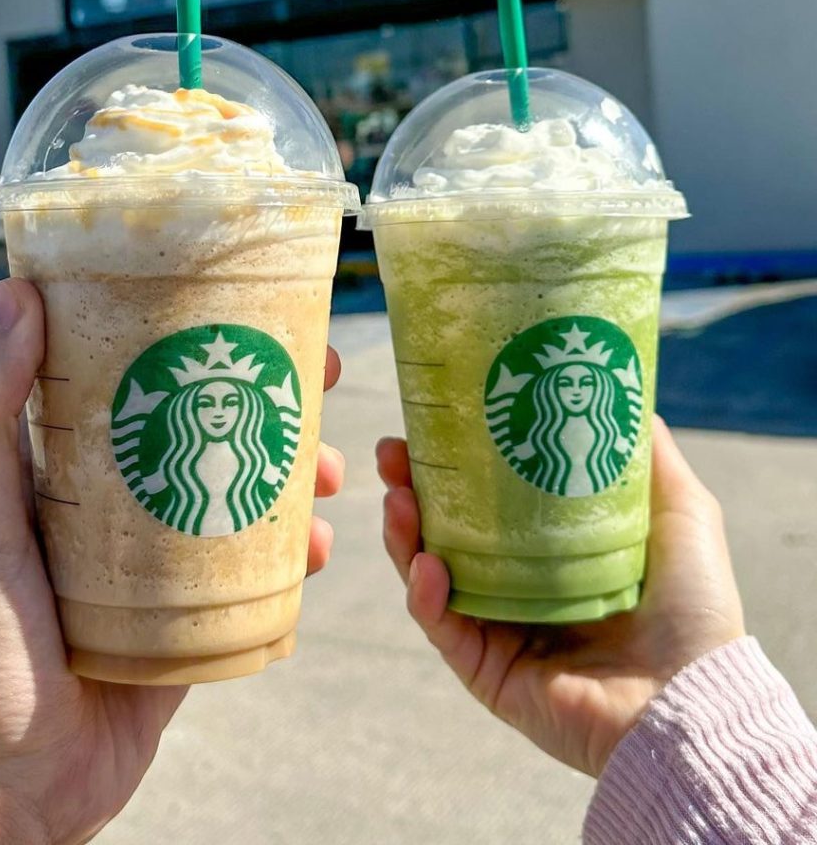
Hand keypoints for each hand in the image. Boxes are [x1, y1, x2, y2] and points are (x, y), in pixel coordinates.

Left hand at [0, 279, 345, 843]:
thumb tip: (15, 292)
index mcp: (62, 464)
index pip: (135, 372)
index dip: (194, 333)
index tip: (250, 305)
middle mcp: (113, 503)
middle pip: (207, 427)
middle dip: (270, 399)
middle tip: (324, 380)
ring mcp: (155, 564)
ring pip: (242, 495)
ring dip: (296, 474)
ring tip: (334, 475)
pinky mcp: (187, 624)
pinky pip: (254, 576)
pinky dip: (296, 557)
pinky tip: (324, 551)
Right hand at [377, 417, 744, 776]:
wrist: (694, 696)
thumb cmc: (693, 606)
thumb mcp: (680, 511)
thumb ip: (648, 455)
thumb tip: (624, 389)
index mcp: (556, 553)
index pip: (489, 500)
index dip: (455, 462)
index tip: (432, 423)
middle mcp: (521, 588)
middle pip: (445, 532)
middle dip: (411, 491)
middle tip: (392, 455)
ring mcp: (500, 631)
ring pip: (429, 574)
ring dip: (404, 535)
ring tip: (396, 499)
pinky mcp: (488, 672)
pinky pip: (443, 628)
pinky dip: (425, 595)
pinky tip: (427, 566)